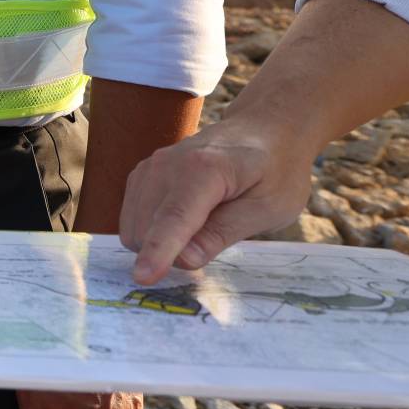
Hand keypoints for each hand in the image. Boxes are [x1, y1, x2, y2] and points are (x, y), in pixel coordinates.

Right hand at [119, 117, 314, 283]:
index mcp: (205, 169)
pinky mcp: (143, 172)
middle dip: (169, 253)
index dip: (158, 251)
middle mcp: (167, 164)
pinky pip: (132, 214)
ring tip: (204, 229)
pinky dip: (150, 230)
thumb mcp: (269, 208)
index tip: (142, 278)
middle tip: (214, 244)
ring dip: (157, 243)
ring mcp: (150, 166)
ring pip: (134, 224)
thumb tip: (185, 260)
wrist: (264, 130)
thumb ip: (225, 232)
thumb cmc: (276, 171)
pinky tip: (183, 224)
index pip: (174, 218)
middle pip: (147, 226)